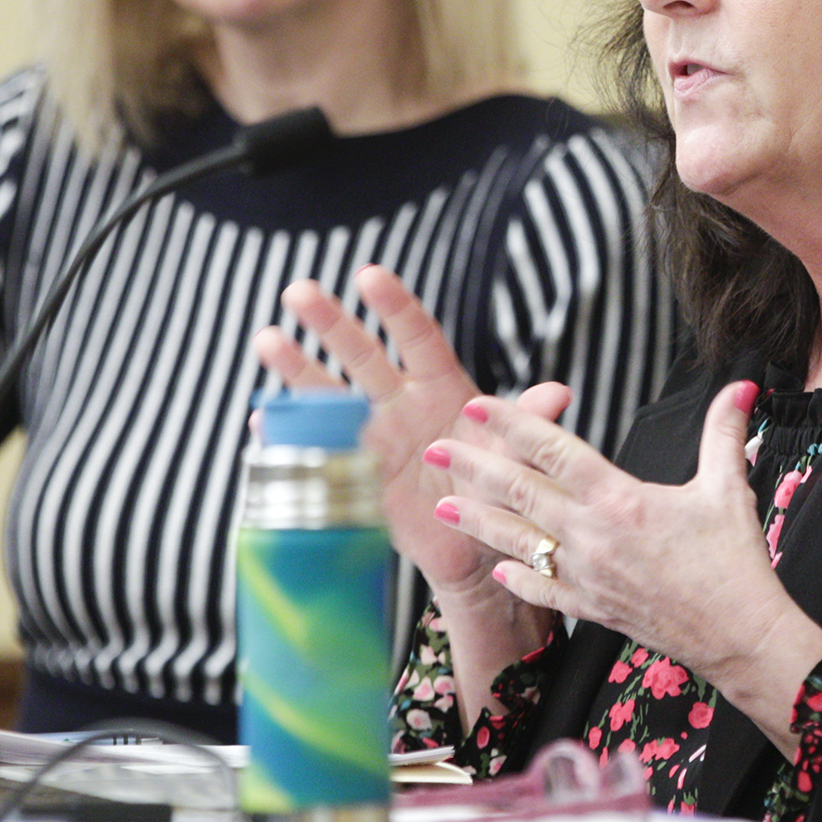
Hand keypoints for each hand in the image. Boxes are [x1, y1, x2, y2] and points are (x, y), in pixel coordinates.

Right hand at [251, 265, 563, 603]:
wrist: (470, 546)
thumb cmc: (498, 487)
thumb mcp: (515, 457)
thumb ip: (526, 424)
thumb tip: (557, 393)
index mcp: (442, 389)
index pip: (419, 339)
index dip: (396, 308)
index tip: (370, 275)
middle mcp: (401, 404)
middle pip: (363, 357)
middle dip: (332, 324)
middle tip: (300, 292)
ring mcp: (371, 438)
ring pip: (329, 396)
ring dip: (298, 369)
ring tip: (267, 339)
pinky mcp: (351, 475)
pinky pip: (315, 450)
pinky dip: (289, 436)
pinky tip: (264, 419)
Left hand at [434, 380, 821, 752]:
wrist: (737, 635)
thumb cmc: (734, 563)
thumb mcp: (729, 488)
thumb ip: (724, 431)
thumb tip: (742, 387)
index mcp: (620, 499)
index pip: (553, 450)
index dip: (513, 424)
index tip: (479, 406)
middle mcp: (593, 535)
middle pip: (521, 492)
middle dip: (474, 467)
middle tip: (436, 447)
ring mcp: (587, 574)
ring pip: (519, 540)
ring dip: (478, 521)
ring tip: (442, 504)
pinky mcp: (592, 606)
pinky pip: (543, 588)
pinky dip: (518, 575)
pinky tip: (498, 566)